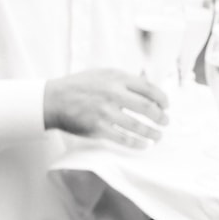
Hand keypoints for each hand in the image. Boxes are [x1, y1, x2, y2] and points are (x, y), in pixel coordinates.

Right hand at [44, 68, 168, 146]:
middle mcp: (113, 93)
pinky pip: (124, 138)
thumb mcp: (101, 74)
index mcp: (116, 78)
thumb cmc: (78, 87)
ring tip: (157, 136)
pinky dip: (138, 143)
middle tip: (165, 122)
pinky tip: (143, 145)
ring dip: (153, 133)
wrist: (52, 99)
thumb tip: (149, 89)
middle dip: (161, 118)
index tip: (166, 106)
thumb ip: (123, 80)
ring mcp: (105, 111)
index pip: (149, 88)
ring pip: (139, 126)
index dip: (163, 99)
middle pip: (148, 108)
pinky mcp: (98, 127)